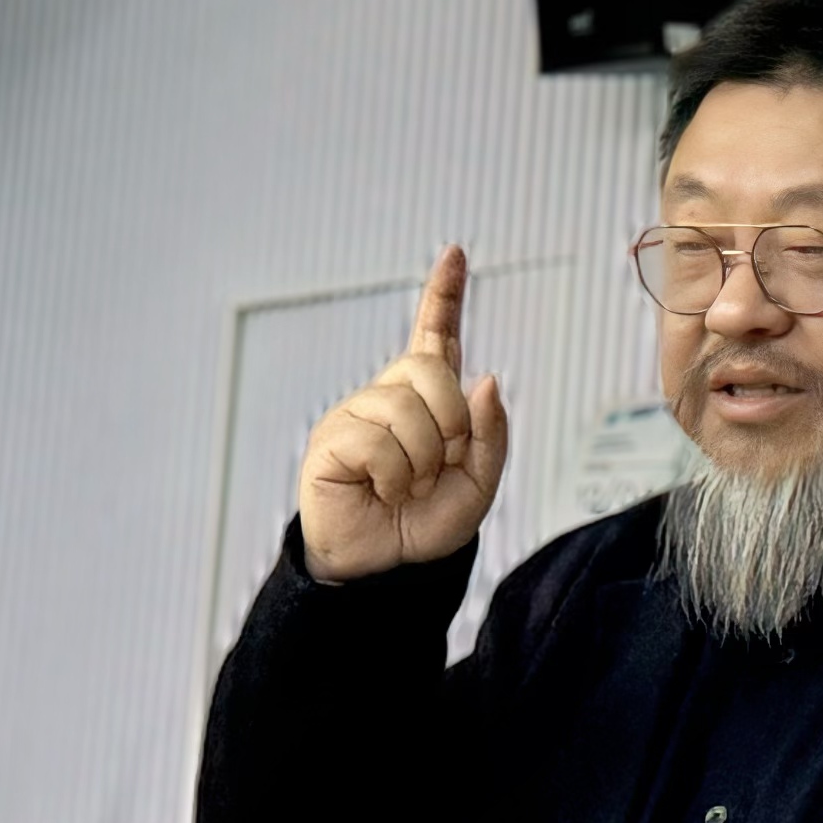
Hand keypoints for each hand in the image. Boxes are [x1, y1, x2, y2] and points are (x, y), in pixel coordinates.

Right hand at [298, 247, 511, 580]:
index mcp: (429, 400)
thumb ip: (491, 434)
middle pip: (430, 369)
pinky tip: (381, 491)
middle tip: (440, 465)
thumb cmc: (428, 522)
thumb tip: (485, 379)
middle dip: (451, 422)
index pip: (436, 336)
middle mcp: (389, 397)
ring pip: (405, 410)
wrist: (388, 569)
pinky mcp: (331, 440)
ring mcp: (357, 415)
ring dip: (423, 460)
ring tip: (407, 487)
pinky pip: (376, 441)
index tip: (456, 253)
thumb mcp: (480, 483)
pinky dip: (395, 476)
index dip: (444, 295)